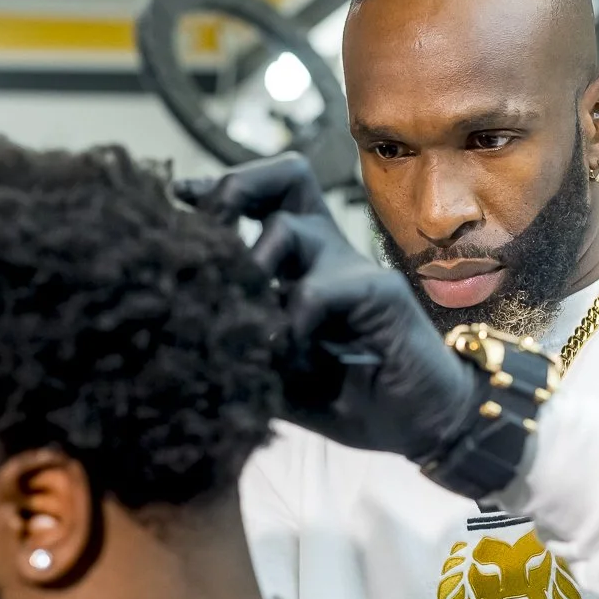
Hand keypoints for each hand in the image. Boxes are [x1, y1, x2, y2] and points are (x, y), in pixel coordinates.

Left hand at [175, 154, 481, 462]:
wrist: (422, 422)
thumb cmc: (351, 394)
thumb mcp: (281, 375)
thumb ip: (244, 350)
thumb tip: (184, 341)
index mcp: (303, 260)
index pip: (262, 197)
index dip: (218, 190)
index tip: (177, 195)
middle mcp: (327, 251)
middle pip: (285, 176)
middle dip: (234, 187)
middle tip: (206, 223)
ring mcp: (354, 267)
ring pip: (288, 231)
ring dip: (251, 270)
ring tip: (243, 319)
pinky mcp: (379, 292)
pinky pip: (317, 291)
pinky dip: (290, 323)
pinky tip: (288, 355)